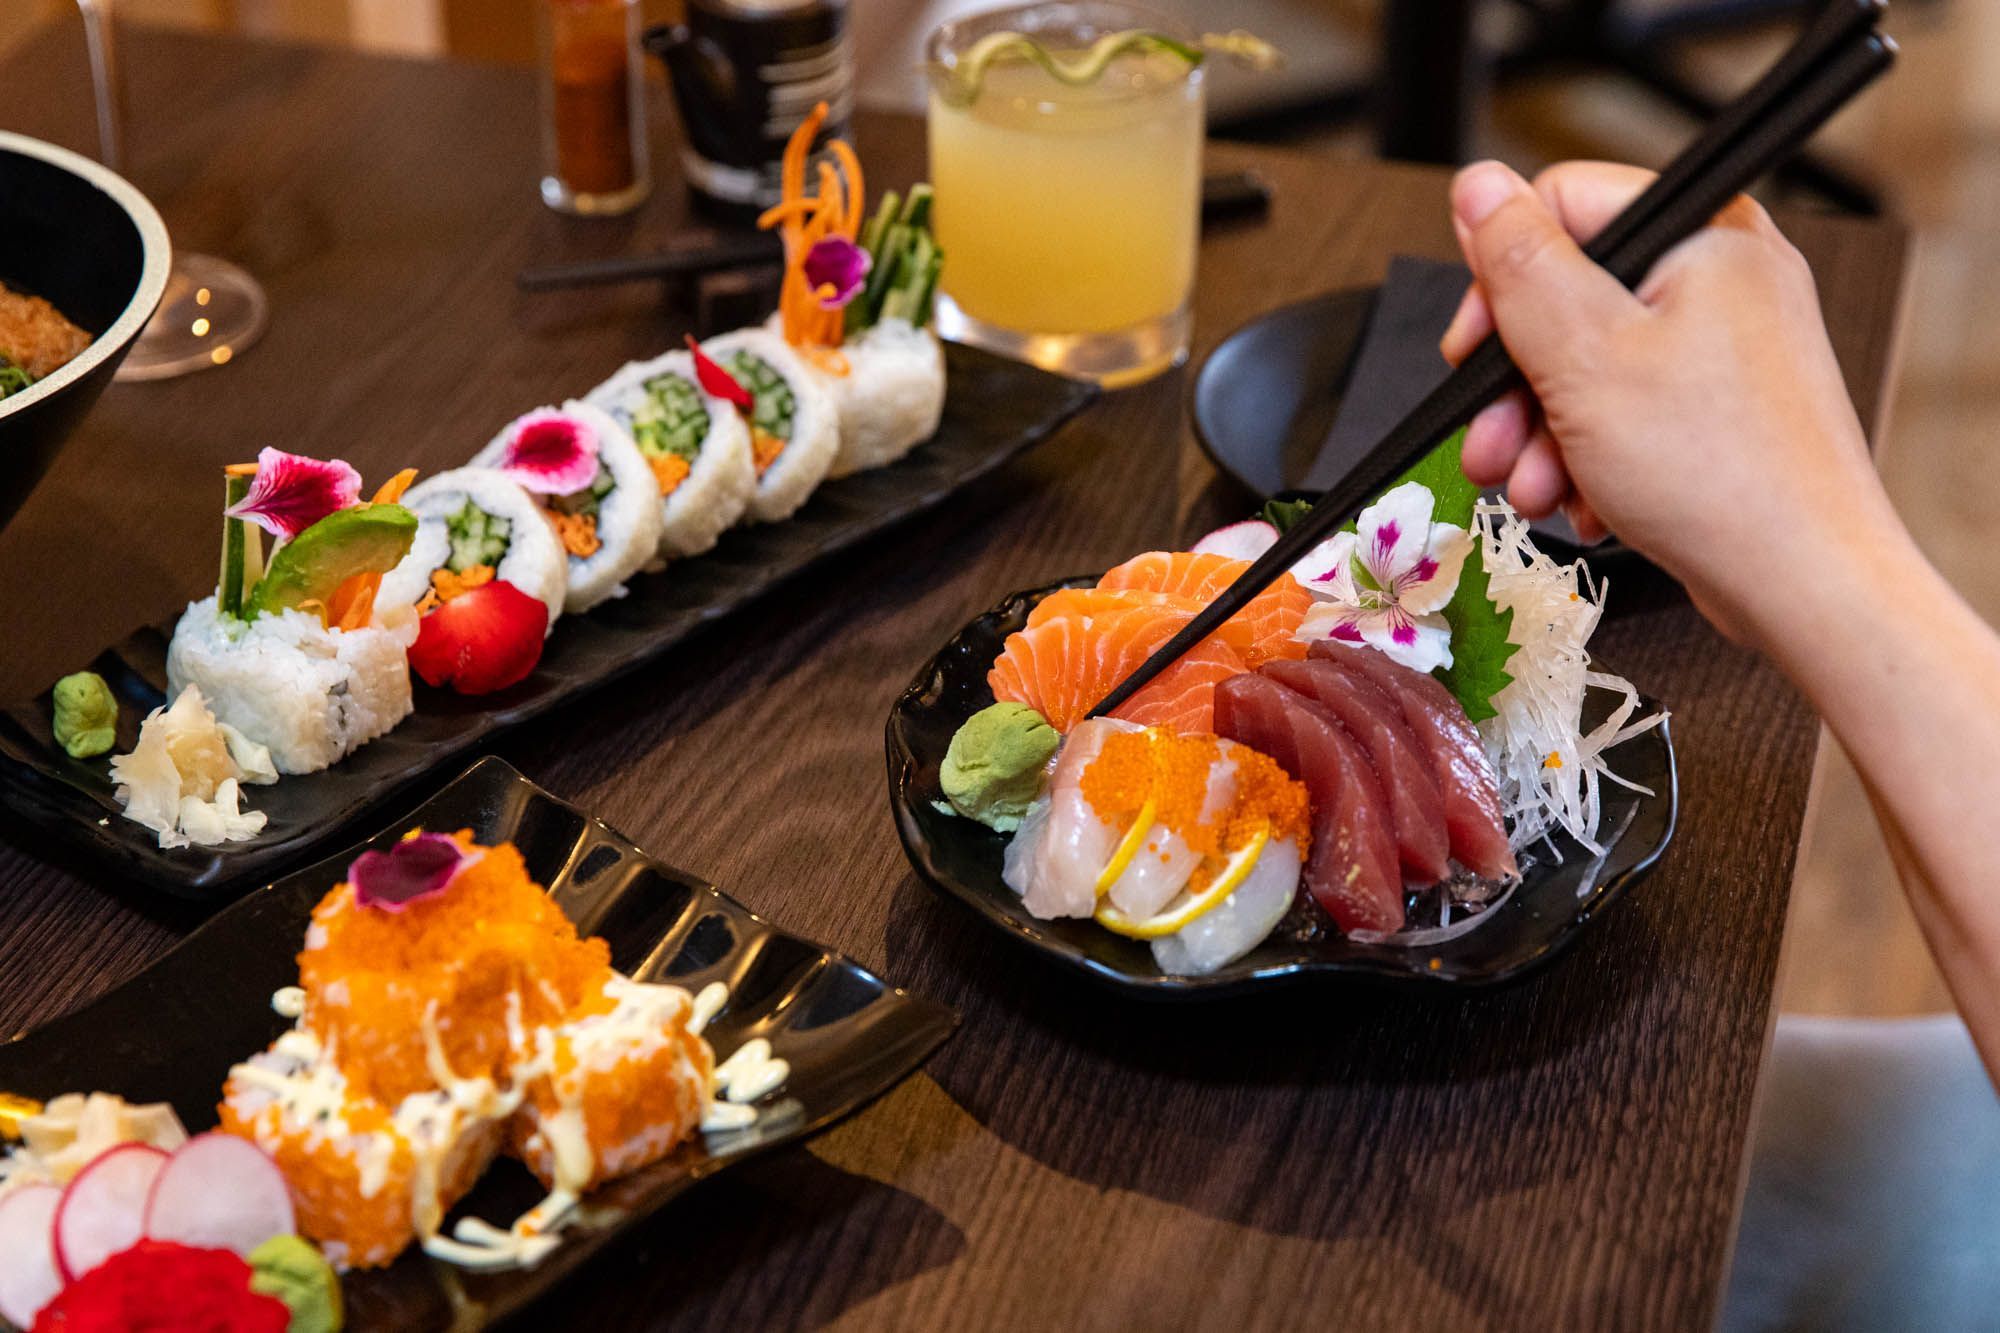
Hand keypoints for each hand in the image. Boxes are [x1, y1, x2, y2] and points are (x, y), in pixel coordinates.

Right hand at [1439, 159, 1901, 647]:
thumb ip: (1521, 263)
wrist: (1803, 583)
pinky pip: (1625, 410)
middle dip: (1513, 382)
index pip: (1562, 207)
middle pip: (1568, 296)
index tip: (1473, 350)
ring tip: (1536, 489)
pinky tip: (1583, 502)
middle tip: (1492, 440)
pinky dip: (1589, 457)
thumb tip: (1478, 185)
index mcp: (1703, 233)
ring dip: (1541, 434)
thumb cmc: (1721, 476)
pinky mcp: (1719, 406)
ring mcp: (1724, 343)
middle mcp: (1722, 275)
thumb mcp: (1584, 354)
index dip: (1500, 280)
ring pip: (1588, 363)